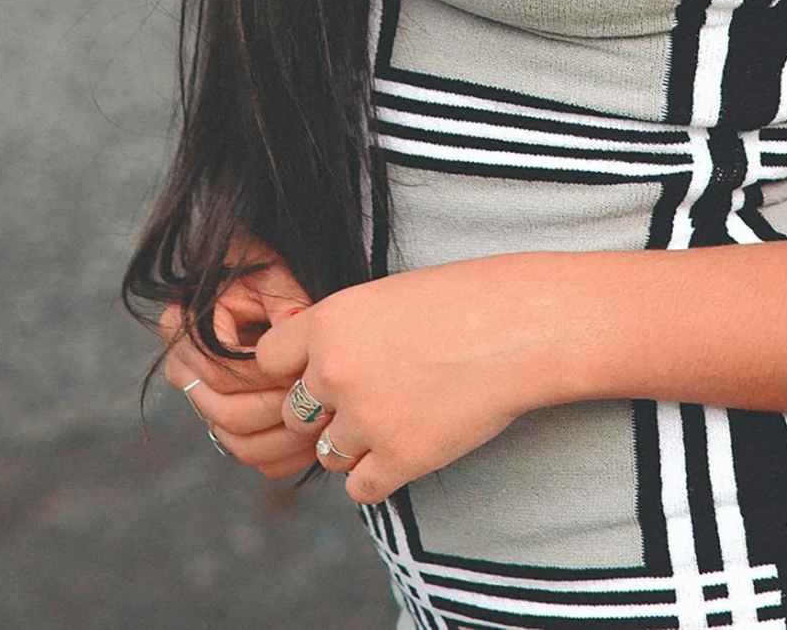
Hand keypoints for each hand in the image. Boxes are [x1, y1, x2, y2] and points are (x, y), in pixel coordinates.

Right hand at [160, 238, 317, 480]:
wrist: (256, 278)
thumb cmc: (263, 270)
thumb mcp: (273, 276)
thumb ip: (284, 311)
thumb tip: (299, 355)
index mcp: (182, 325)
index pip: (221, 371)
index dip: (267, 376)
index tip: (304, 370)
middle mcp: (181, 366)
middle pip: (226, 412)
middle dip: (278, 410)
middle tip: (320, 400)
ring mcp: (197, 397)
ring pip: (234, 441)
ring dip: (282, 440)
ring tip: (322, 424)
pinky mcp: (218, 417)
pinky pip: (246, 452)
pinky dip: (280, 455)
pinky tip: (312, 440)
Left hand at [253, 253, 568, 505]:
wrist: (518, 327)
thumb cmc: (458, 302)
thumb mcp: (382, 298)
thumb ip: (338, 335)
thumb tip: (308, 373)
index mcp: (327, 322)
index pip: (267, 361)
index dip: (293, 368)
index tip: (321, 370)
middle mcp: (335, 371)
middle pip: (295, 414)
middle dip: (324, 411)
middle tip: (372, 395)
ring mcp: (365, 419)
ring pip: (327, 453)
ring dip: (354, 444)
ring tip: (400, 415)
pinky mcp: (399, 459)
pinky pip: (360, 487)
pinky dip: (378, 475)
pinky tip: (409, 446)